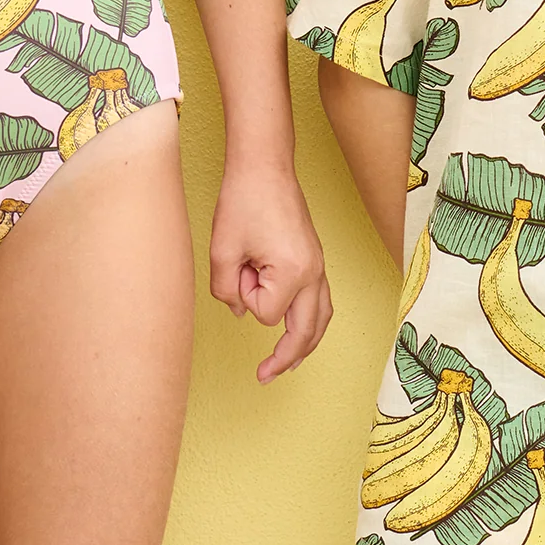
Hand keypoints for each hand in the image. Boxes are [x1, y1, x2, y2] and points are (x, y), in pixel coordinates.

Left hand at [209, 164, 331, 382]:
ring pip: (321, 318)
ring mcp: (320, 266)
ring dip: (305, 344)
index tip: (238, 269)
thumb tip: (242, 311)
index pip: (267, 312)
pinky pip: (321, 301)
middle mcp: (314, 272)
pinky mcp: (316, 259)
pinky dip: (312, 322)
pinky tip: (302, 332)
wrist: (265, 166)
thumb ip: (227, 291)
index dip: (246, 296)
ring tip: (288, 364)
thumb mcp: (222, 251)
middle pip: (307, 331)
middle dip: (286, 358)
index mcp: (294, 271)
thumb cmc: (243, 201)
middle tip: (265, 377)